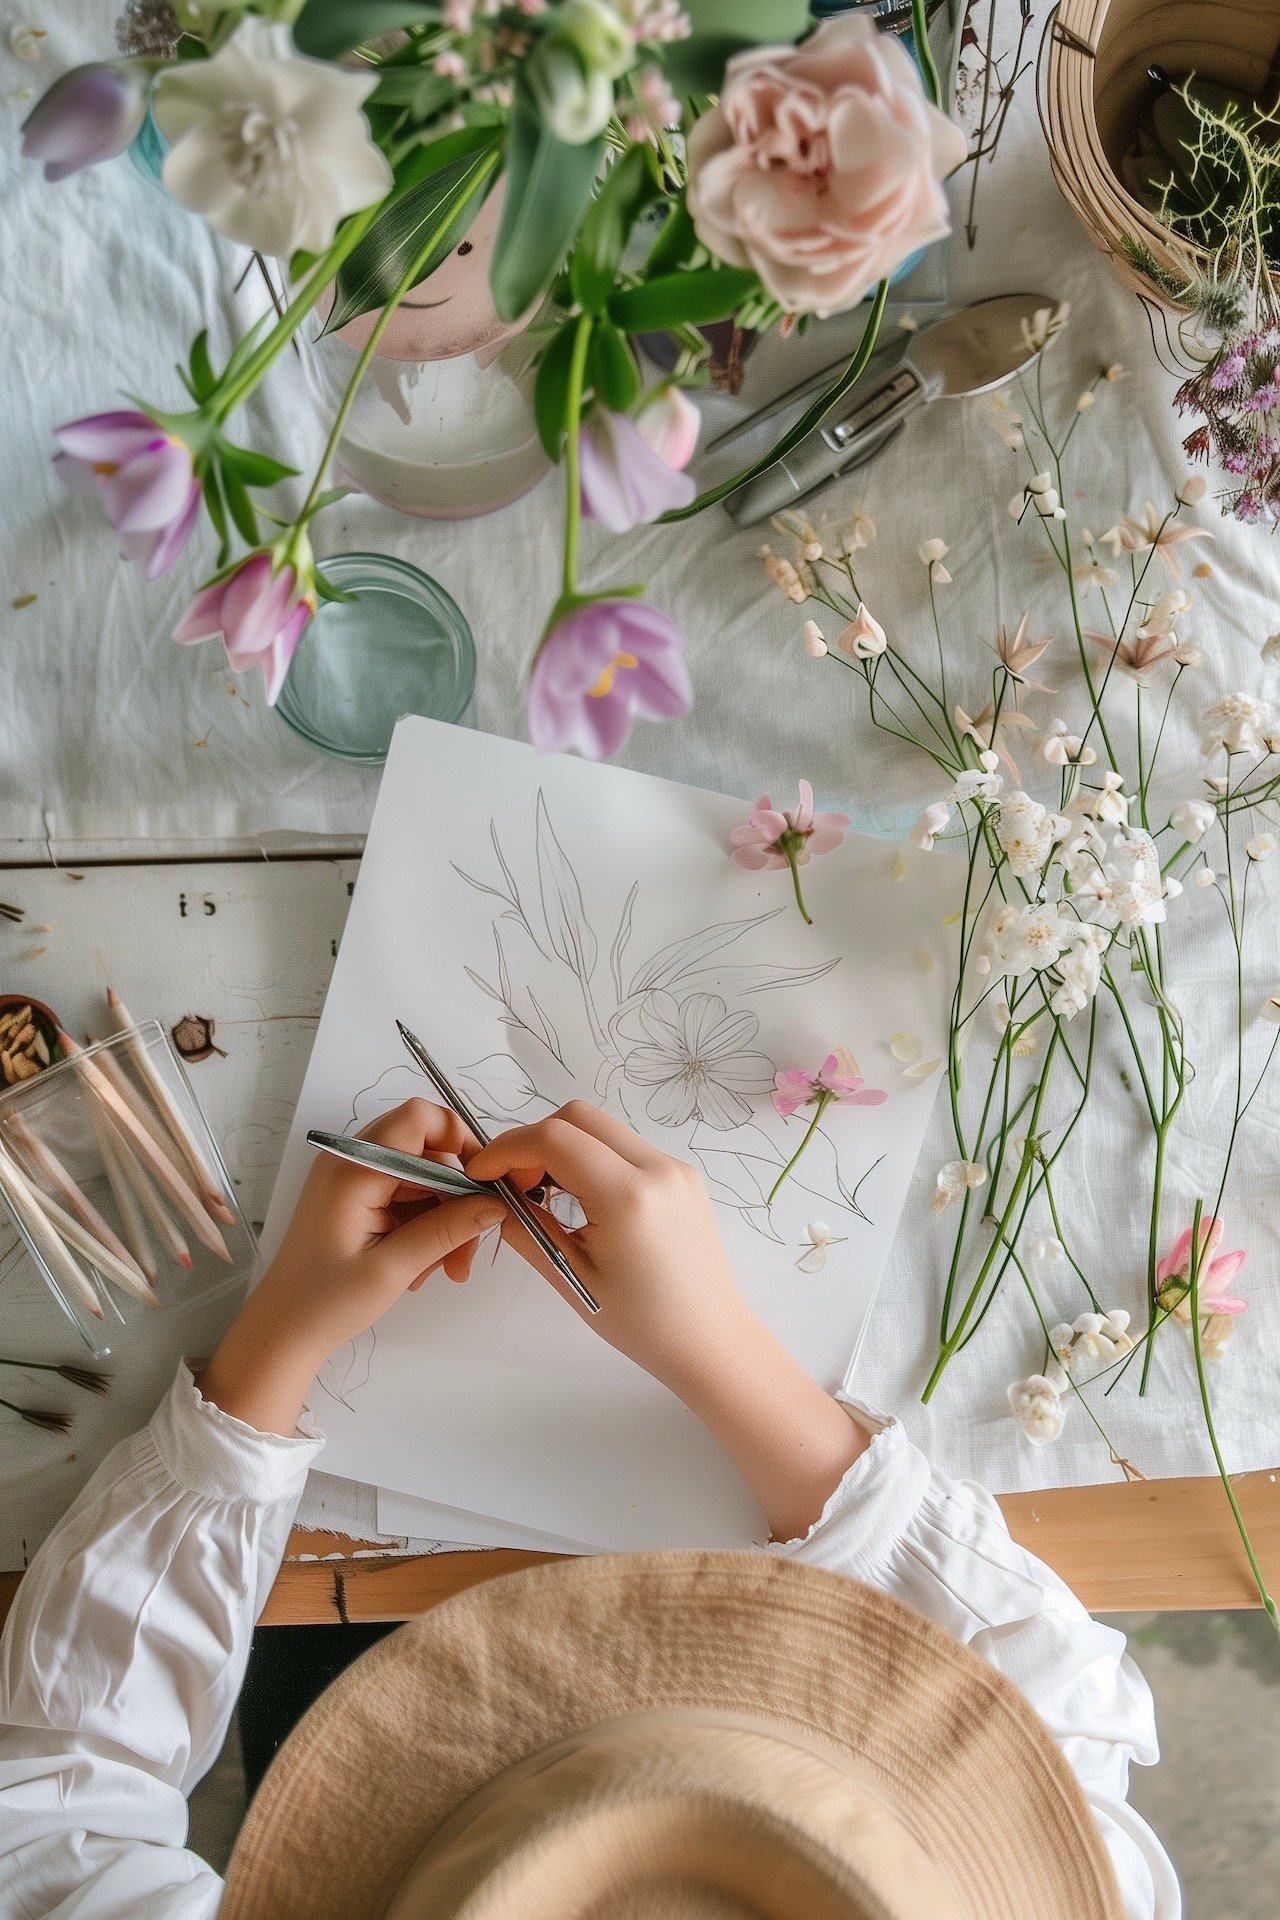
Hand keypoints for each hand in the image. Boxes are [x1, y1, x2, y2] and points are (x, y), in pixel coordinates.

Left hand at [200, 1100, 504, 1434]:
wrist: (281, 1331)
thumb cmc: (325, 1304)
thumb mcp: (393, 1269)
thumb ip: (446, 1231)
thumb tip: (494, 1204)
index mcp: (354, 1169)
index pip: (420, 1119)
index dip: (460, 1141)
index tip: (484, 1185)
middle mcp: (351, 1162)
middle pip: (427, 1150)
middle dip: (456, 1194)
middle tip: (467, 1248)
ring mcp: (352, 1179)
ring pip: (422, 1176)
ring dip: (444, 1216)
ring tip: (447, 1268)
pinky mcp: (355, 1199)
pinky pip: (406, 1195)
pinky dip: (424, 1224)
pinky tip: (423, 1264)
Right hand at [468, 1102, 868, 1540]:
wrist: (710, 1340)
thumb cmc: (642, 1323)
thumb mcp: (572, 1277)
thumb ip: (527, 1228)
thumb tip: (498, 1197)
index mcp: (627, 1195)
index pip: (553, 1138)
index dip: (507, 1148)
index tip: (482, 1174)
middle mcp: (656, 1167)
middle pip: (577, 1117)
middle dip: (534, 1142)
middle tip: (516, 1187)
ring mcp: (675, 1167)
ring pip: (602, 1128)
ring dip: (563, 1147)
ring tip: (545, 1195)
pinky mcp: (683, 1176)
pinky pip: (625, 1147)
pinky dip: (592, 1158)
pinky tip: (581, 1200)